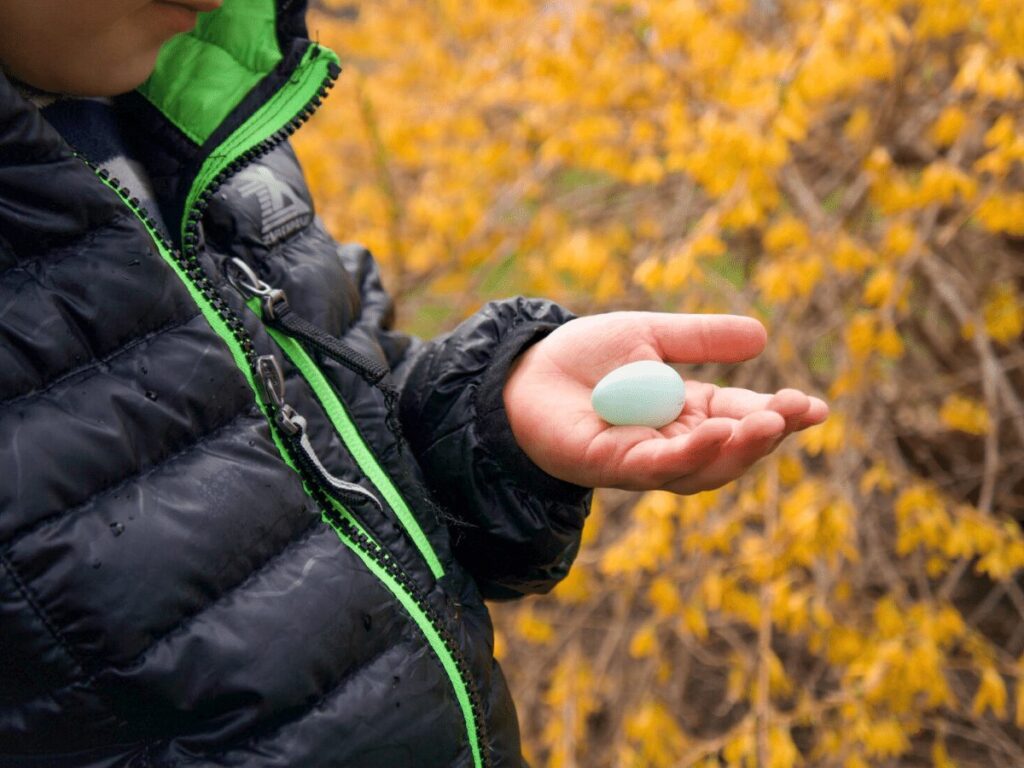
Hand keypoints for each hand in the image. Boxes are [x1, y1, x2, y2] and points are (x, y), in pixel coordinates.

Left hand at [502, 311, 828, 494]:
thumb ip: (699, 339)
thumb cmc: (583, 357)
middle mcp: (672, 442)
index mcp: (687, 411)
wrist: (523, 369)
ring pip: (701, 467)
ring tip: (768, 422)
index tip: (816, 407)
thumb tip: (762, 335)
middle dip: (768, 433)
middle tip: (798, 412)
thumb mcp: (650, 336)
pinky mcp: (610, 467)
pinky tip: (714, 433)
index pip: (742, 416)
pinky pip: (656, 467)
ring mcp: (643, 460)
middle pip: (731, 449)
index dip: (779, 414)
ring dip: (738, 448)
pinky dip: (688, 453)